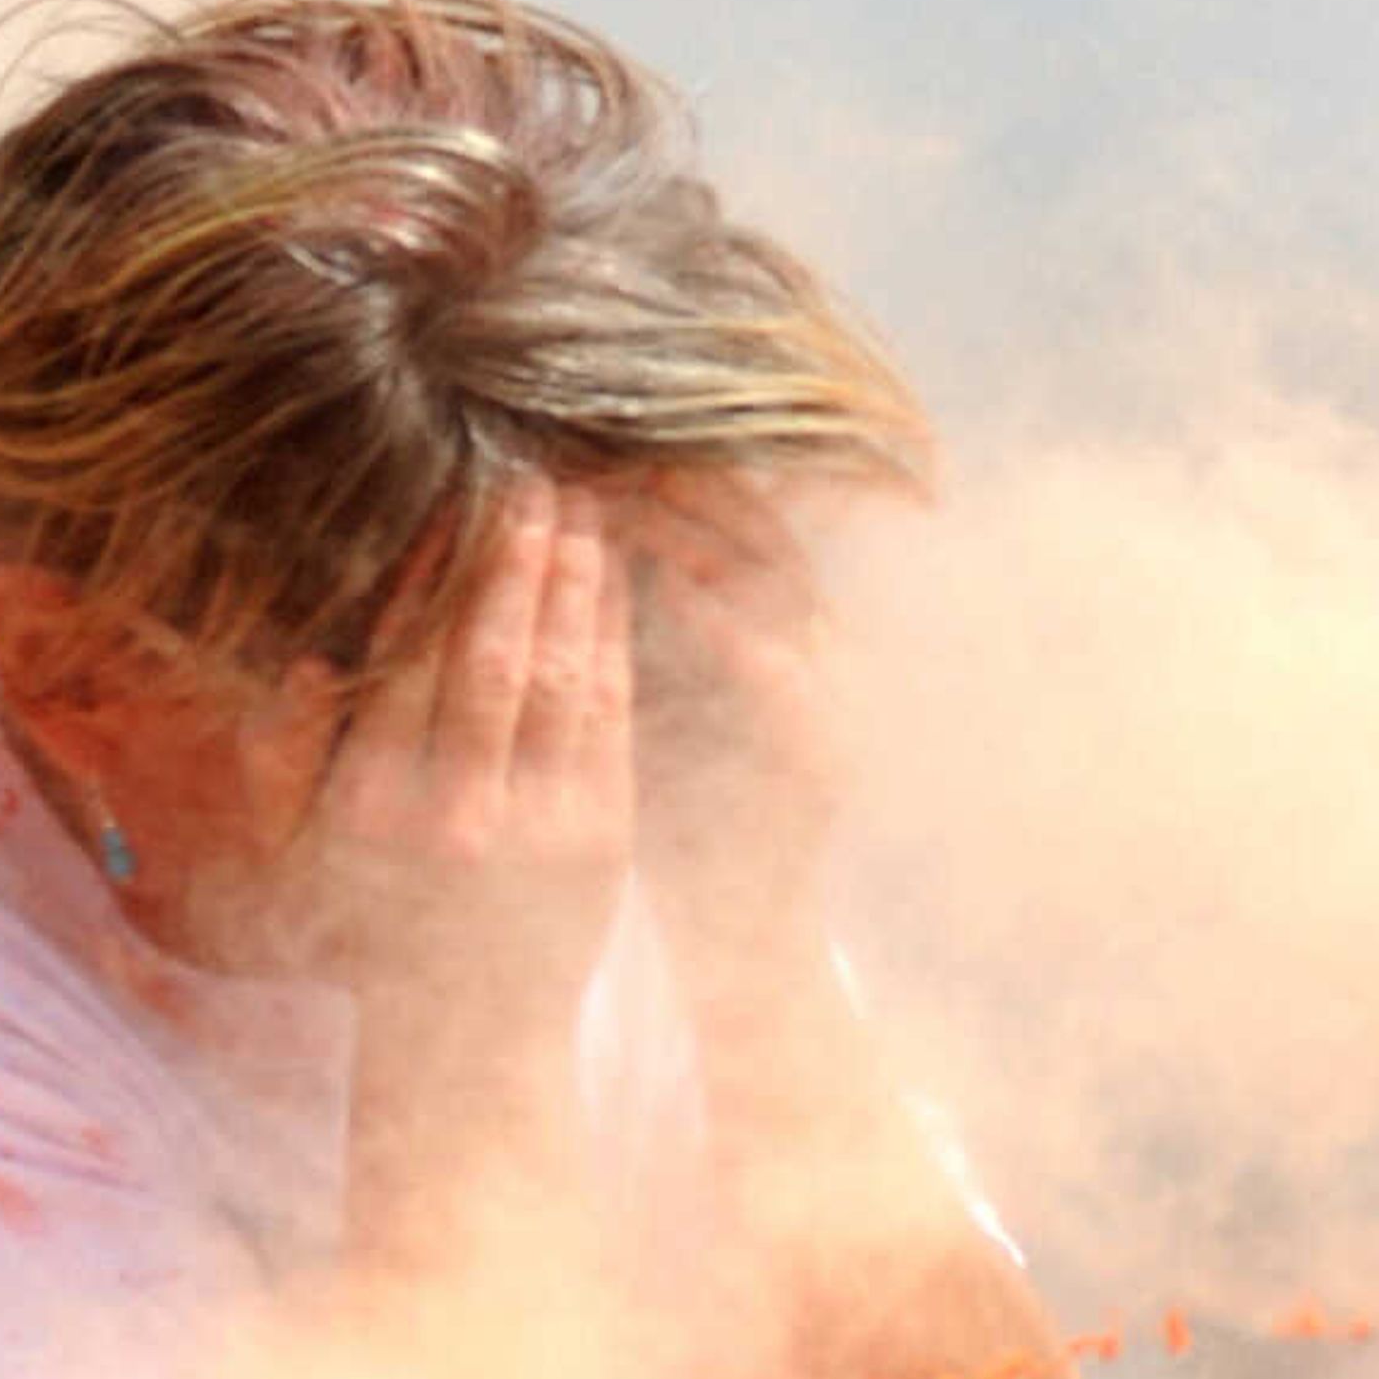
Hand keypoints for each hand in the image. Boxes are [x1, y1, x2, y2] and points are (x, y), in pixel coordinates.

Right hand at [300, 481, 632, 1085]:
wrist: (467, 1042)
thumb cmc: (370, 932)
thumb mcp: (302, 853)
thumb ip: (289, 758)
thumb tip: (304, 658)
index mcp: (367, 807)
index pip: (406, 661)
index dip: (437, 573)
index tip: (454, 501)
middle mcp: (450, 816)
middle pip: (488, 654)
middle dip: (514, 557)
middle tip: (531, 476)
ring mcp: (536, 828)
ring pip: (558, 674)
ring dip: (573, 583)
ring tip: (580, 506)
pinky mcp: (602, 838)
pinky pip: (609, 716)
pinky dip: (612, 641)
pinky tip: (613, 583)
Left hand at [623, 469, 843, 980]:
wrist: (737, 941)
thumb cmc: (674, 823)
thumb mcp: (646, 707)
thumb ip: (624, 629)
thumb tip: (551, 539)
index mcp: (766, 635)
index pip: (729, 526)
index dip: (668, 476)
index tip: (593, 437)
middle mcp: (812, 654)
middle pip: (763, 535)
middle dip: (688, 485)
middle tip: (610, 441)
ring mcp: (827, 702)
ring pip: (781, 588)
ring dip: (707, 535)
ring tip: (636, 492)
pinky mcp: (822, 759)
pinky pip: (784, 678)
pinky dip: (732, 628)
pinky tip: (678, 592)